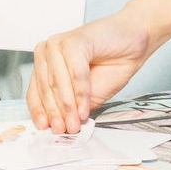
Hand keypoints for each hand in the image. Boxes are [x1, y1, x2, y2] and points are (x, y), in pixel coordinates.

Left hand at [28, 14, 155, 133]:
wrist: (134, 41)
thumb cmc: (111, 63)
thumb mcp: (86, 95)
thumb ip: (72, 107)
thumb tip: (61, 124)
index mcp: (45, 62)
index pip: (35, 92)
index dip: (42, 113)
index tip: (47, 128)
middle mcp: (48, 51)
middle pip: (46, 88)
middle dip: (56, 113)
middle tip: (65, 129)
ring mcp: (59, 43)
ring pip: (58, 82)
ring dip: (68, 107)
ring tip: (76, 122)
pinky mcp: (75, 40)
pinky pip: (75, 73)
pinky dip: (80, 93)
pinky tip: (84, 107)